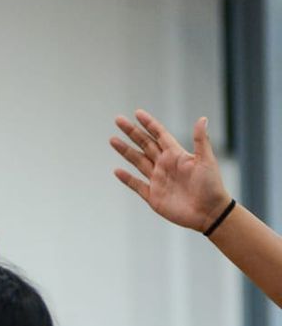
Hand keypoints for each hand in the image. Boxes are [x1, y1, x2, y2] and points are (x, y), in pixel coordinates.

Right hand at [110, 109, 231, 231]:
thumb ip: (200, 140)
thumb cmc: (212, 185)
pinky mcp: (153, 196)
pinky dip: (127, 179)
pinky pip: (137, 185)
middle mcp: (164, 165)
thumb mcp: (206, 160)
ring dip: (125, 151)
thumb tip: (202, 119)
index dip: (149, 124)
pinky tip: (117, 171)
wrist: (210, 213)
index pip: (159, 135)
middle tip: (118, 120)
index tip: (137, 113)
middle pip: (144, 144)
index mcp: (176, 155)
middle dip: (131, 132)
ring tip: (112, 140)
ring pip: (137, 161)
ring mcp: (158, 180)